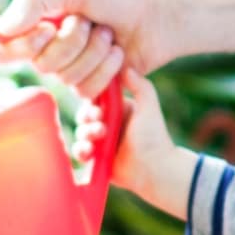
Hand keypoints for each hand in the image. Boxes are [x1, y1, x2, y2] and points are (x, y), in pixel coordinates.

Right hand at [0, 0, 171, 98]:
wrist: (158, 14)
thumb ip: (33, 0)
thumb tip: (2, 30)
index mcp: (37, 23)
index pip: (4, 49)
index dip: (22, 46)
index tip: (48, 29)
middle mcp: (49, 48)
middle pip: (40, 65)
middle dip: (71, 42)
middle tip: (90, 22)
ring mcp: (72, 69)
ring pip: (65, 79)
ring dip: (93, 54)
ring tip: (109, 35)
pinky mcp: (94, 85)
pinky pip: (86, 91)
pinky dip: (106, 71)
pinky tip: (119, 54)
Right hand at [70, 69, 187, 209]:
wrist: (155, 168)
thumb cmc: (153, 136)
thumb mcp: (148, 106)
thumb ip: (140, 85)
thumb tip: (123, 65)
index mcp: (118, 109)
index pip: (96, 98)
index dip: (92, 100)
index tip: (99, 106)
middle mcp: (107, 124)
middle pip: (84, 115)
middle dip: (88, 119)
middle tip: (101, 126)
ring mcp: (101, 142)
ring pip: (80, 133)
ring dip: (85, 134)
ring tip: (98, 137)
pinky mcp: (96, 159)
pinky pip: (79, 152)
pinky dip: (80, 151)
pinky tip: (89, 152)